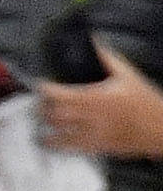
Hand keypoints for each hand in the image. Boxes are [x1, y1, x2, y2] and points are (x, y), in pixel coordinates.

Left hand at [38, 44, 162, 157]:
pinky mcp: (95, 148)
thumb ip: (106, 58)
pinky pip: (68, 149)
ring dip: (45, 126)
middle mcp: (91, 117)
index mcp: (96, 98)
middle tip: (40, 102)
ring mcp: (92, 135)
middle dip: (42, 107)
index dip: (45, 89)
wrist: (161, 129)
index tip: (41, 84)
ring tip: (41, 120)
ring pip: (56, 133)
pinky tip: (47, 140)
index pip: (59, 94)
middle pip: (53, 114)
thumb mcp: (128, 75)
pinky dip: (54, 144)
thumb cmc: (146, 102)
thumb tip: (92, 41)